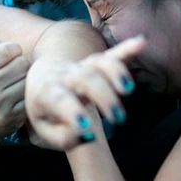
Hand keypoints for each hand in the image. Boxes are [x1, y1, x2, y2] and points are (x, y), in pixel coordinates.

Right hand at [0, 40, 30, 139]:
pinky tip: (19, 100)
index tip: (11, 59)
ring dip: (26, 82)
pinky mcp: (13, 116)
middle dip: (22, 67)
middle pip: (23, 63)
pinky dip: (27, 97)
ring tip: (17, 87)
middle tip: (16, 75)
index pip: (9, 49)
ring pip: (28, 80)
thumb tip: (11, 45)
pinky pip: (30, 97)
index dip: (14, 51)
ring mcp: (1, 102)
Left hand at [25, 36, 145, 149]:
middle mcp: (62, 75)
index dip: (72, 111)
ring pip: (99, 64)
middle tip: (118, 119)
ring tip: (127, 90)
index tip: (87, 128)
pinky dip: (126, 50)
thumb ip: (62, 137)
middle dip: (103, 96)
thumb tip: (87, 136)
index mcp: (45, 92)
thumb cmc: (43, 111)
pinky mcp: (94, 63)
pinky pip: (111, 55)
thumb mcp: (43, 130)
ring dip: (115, 73)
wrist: (39, 80)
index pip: (59, 99)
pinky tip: (141, 43)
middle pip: (85, 79)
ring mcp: (80, 67)